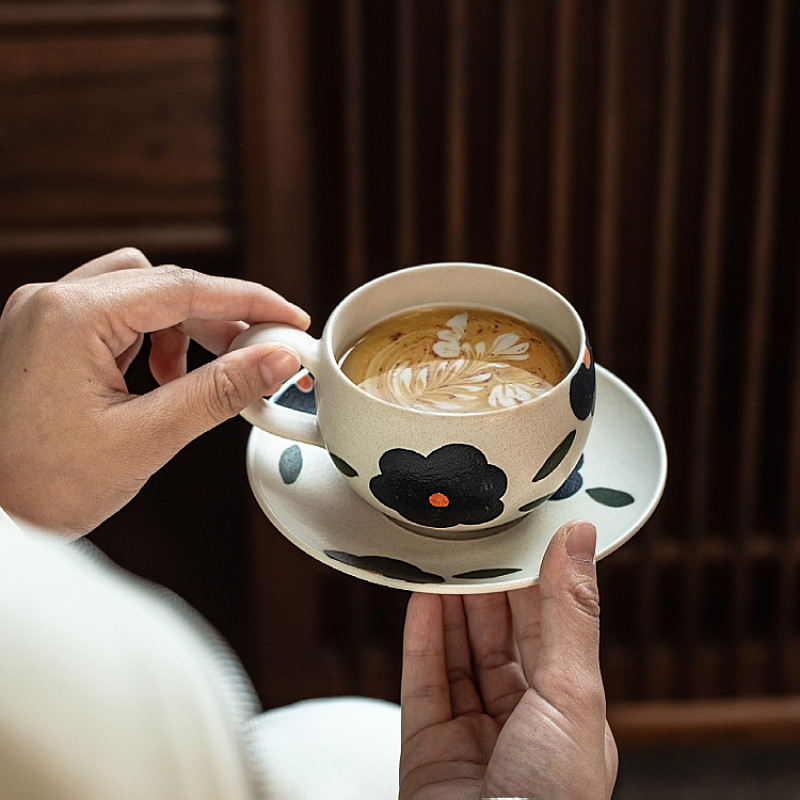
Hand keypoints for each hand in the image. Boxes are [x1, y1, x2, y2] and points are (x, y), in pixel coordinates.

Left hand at [0, 248, 309, 536]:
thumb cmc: (39, 487)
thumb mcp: (145, 438)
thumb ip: (219, 391)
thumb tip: (276, 361)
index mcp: (71, 317)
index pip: (183, 288)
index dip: (249, 302)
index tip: (288, 320)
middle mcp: (51, 302)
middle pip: (162, 285)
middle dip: (217, 318)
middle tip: (259, 355)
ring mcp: (42, 317)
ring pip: (139, 294)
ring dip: (181, 327)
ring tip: (195, 377)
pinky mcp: (44, 336)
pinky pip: (112, 315)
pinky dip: (149, 338)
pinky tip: (159, 377)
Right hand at [400, 519, 617, 799]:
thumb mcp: (572, 695)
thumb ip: (568, 612)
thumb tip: (579, 536)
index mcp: (569, 717)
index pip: (550, 632)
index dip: (536, 583)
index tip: (524, 536)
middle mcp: (521, 724)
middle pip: (500, 639)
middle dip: (489, 590)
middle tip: (475, 540)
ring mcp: (471, 734)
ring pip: (459, 654)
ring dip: (451, 605)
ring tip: (444, 558)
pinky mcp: (426, 745)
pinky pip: (423, 678)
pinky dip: (421, 635)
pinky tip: (421, 597)